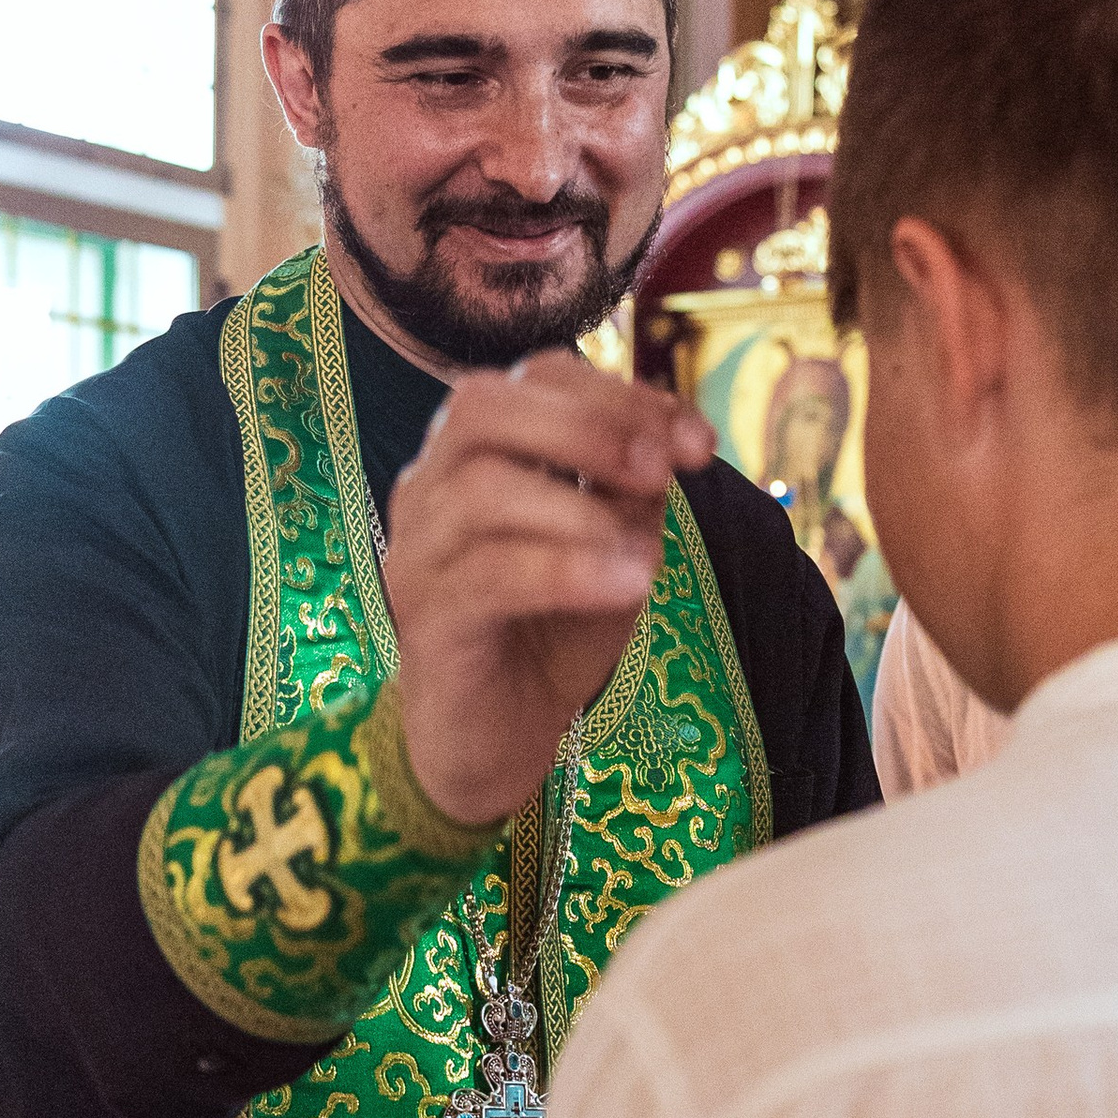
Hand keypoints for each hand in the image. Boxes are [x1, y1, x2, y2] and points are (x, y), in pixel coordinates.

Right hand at [383, 360, 712, 828]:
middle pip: (482, 407)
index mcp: (476, 451)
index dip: (622, 395)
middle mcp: (431, 486)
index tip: (700, 445)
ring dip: (578, 509)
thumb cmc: (552, 631)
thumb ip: (634, 490)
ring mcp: (417, 551)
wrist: (497, 740)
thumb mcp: (614, 546)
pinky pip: (485, 576)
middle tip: (661, 473)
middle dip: (586, 428)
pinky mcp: (425, 619)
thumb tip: (675, 442)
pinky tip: (623, 584)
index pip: (536, 377)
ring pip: (479, 490)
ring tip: (644, 552)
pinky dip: (563, 570)